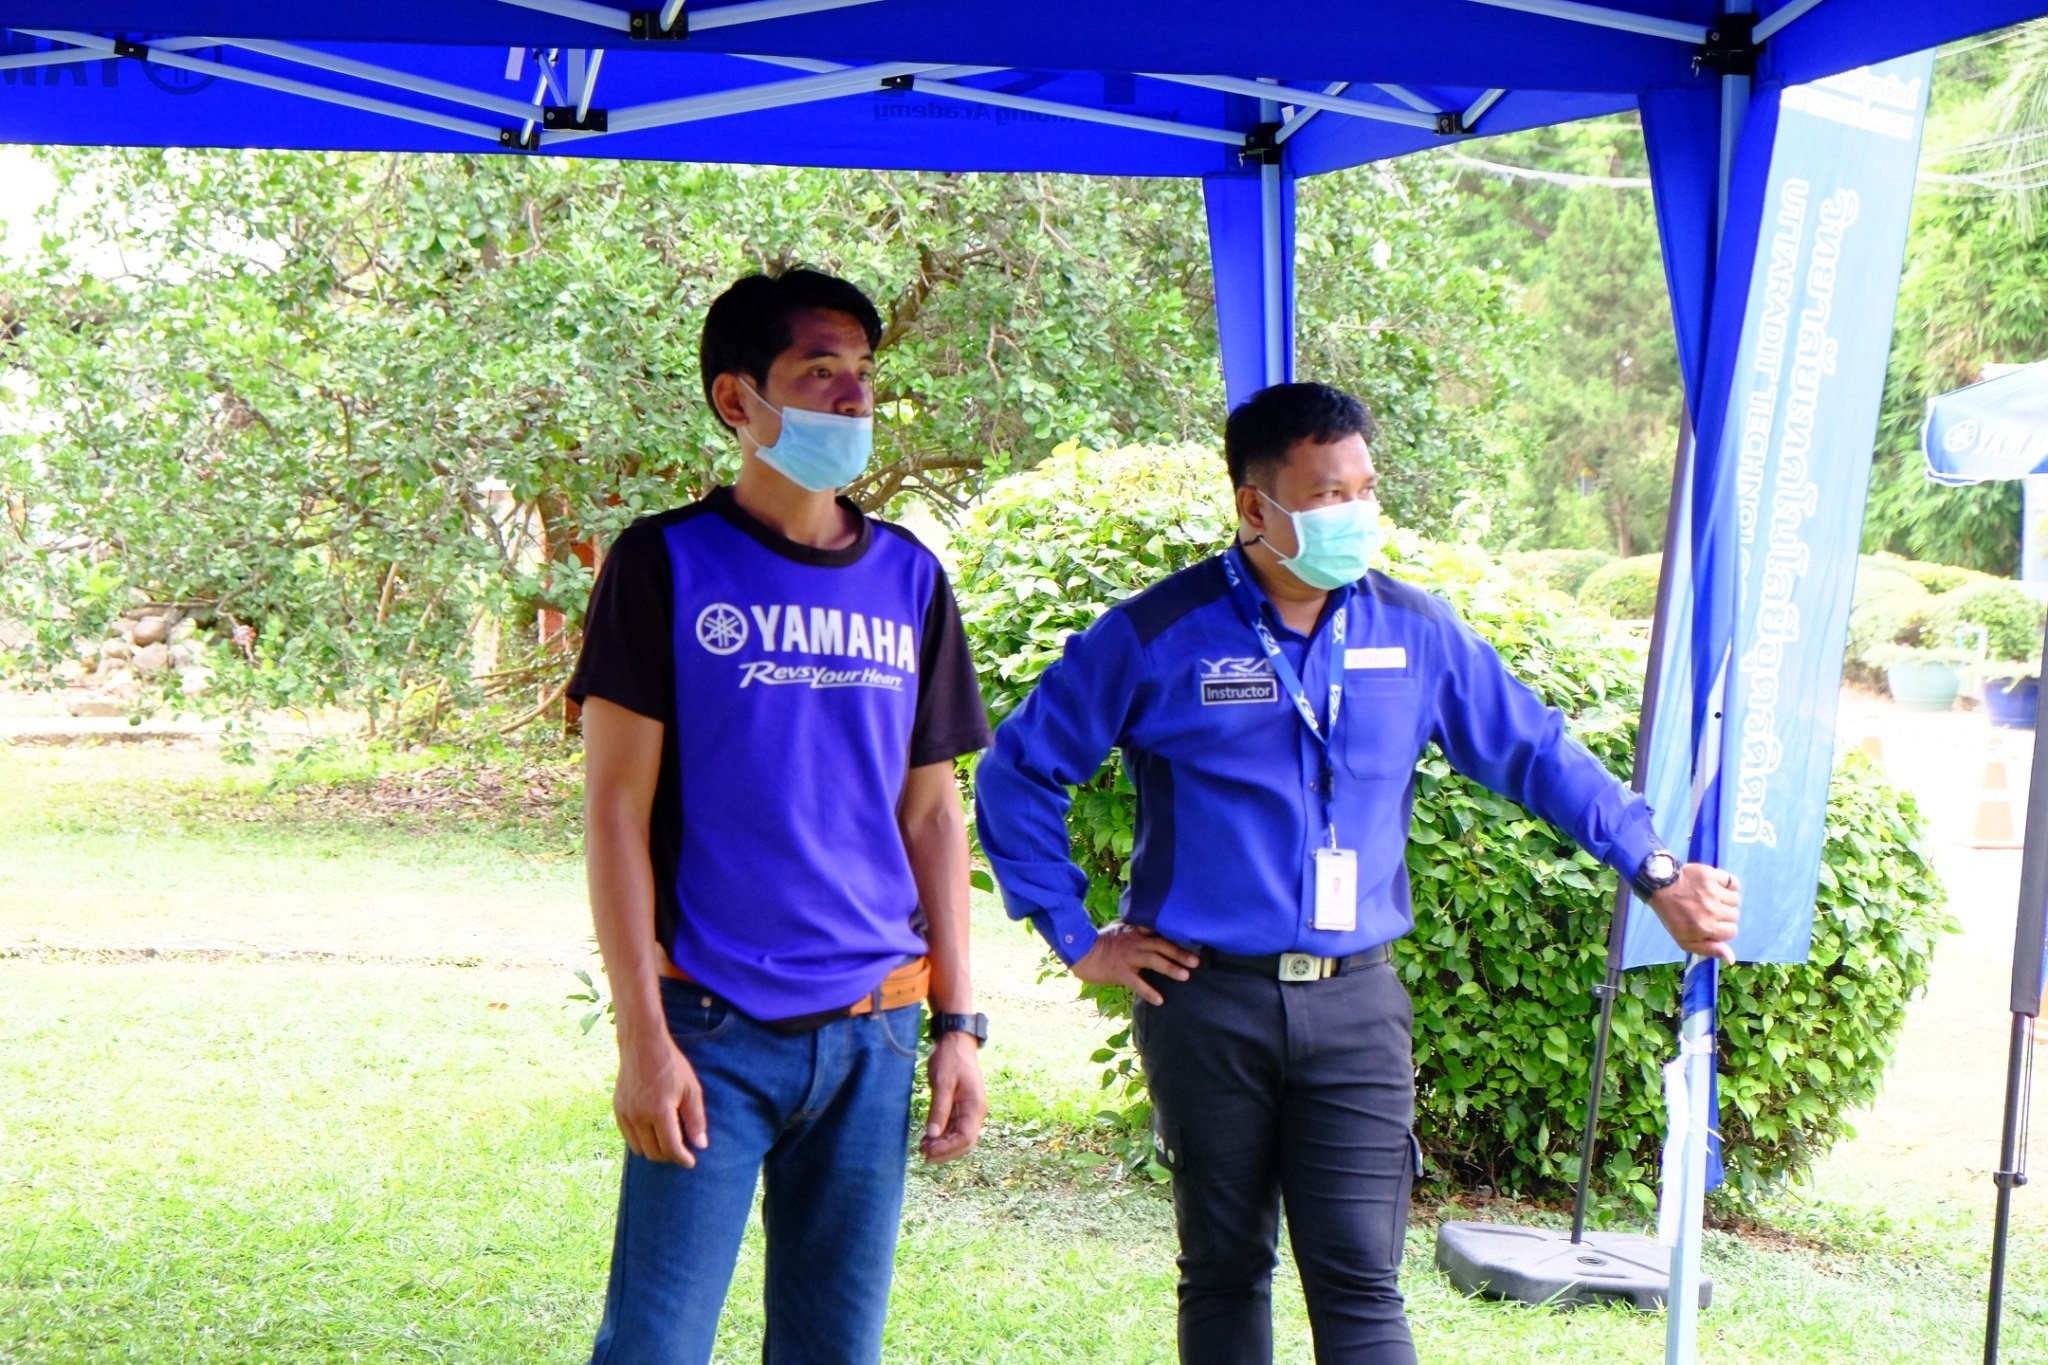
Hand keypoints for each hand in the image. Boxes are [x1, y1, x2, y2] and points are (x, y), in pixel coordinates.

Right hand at [614, 1027, 708, 1166]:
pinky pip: (628, 1136)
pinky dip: (640, 1140)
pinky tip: (652, 1132)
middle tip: (681, 1150)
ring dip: (654, 1150)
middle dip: (669, 1156)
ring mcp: (626, 1113)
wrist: (643, 1044)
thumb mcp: (691, 1089)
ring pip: (639, 1148)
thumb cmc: (671, 1065)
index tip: (691, 1162)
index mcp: (660, 1112)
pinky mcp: (617, 1109)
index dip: (682, 1159)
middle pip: (654, 1152)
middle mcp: (639, 1117)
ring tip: (667, 1142)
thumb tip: (700, 1146)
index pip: (671, 1148)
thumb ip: (695, 1119)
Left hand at [921, 1031, 986, 1164]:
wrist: (956, 1040)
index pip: (965, 1137)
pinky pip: (955, 1127)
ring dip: (943, 1146)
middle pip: (965, 1142)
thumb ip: (939, 1109)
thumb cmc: (950, 1058)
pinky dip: (943, 1136)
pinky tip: (928, 1139)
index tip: (927, 1151)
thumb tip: (932, 1135)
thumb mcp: (942, 1082)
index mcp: (975, 1106)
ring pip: (960, 1137)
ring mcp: (970, 1110)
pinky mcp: (962, 1107)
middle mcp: (976, 1111)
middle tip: (923, 1155)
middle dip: (945, 1152)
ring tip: (923, 1148)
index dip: (947, 1149)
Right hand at [1072, 922, 1201, 1005]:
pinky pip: (1137, 982)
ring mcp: (1128, 956)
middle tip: (1196, 961)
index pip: (1159, 931)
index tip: (1192, 940)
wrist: (1080, 952)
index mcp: (1135, 930)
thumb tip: (1148, 927)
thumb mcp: (1118, 928)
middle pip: (1161, 945)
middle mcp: (1134, 941)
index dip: (1176, 935)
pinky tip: (1160, 1000)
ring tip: (1185, 976)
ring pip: (1154, 960)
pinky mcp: (1120, 971)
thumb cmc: (1099, 941)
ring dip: (1170, 968)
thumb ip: (1134, 926)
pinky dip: (1149, 991)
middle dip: (1179, 953)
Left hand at [1648, 863, 1742, 964]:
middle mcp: (1712, 910)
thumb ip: (1709, 950)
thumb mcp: (1685, 940)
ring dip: (1725, 899)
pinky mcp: (1712, 875)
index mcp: (1706, 928)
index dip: (1721, 929)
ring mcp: (1713, 891)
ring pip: (1735, 900)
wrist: (1659, 887)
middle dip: (1723, 914)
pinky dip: (1727, 884)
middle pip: (1734, 916)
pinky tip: (1716, 885)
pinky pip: (1733, 882)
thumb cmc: (1672, 915)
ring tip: (1709, 897)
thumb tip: (1731, 959)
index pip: (1731, 932)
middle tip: (1707, 909)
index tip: (1710, 923)